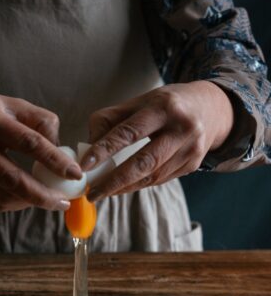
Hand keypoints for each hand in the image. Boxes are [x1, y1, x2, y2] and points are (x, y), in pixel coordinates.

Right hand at [0, 89, 82, 210]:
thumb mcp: (9, 103)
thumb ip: (39, 120)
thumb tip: (61, 149)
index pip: (30, 143)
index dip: (55, 161)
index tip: (75, 174)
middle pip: (14, 179)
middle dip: (43, 196)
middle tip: (64, 202)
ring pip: (3, 195)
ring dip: (30, 203)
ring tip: (49, 201)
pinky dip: (15, 204)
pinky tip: (28, 199)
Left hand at [81, 81, 233, 201]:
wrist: (211, 109)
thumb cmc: (166, 105)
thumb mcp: (140, 101)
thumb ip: (110, 120)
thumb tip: (89, 146)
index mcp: (164, 107)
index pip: (129, 132)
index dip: (104, 150)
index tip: (84, 166)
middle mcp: (181, 128)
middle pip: (143, 162)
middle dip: (114, 181)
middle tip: (92, 193)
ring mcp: (190, 149)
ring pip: (152, 176)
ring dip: (124, 188)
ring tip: (103, 192)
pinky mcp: (192, 165)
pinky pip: (160, 180)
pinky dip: (139, 185)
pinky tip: (123, 187)